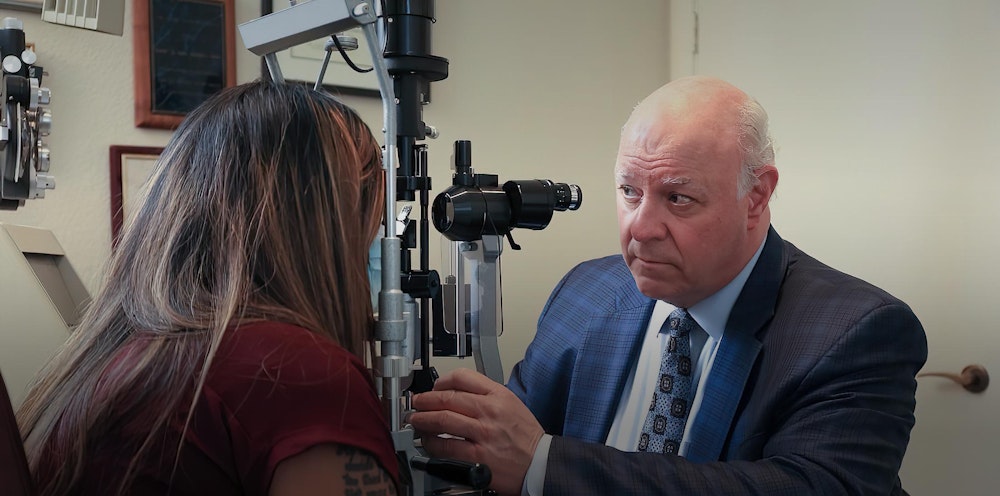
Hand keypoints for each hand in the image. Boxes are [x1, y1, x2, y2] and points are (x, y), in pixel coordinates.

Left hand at [408, 368, 544, 495]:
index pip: (463, 377)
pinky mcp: (477, 455)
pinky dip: (432, 443)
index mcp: (498, 395)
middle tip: (417, 403)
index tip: (434, 387)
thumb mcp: (511, 404)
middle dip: (425, 400)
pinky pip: (446, 446)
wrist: (540, 462)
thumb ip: (486, 396)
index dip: (442, 381)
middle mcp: (490, 411)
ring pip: (443, 420)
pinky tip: (428, 442)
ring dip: (423, 419)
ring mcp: (483, 433)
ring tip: (416, 420)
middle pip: (447, 397)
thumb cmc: (526, 437)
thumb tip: (456, 394)